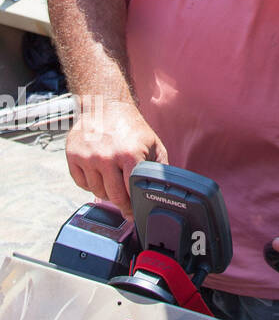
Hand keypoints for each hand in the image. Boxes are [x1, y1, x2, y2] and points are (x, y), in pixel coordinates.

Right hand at [66, 98, 168, 214]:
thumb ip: (159, 166)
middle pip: (113, 196)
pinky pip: (81, 183)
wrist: (106, 106)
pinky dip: (90, 184)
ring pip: (96, 191)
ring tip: (113, 186)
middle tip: (126, 210)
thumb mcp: (153, 144)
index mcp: (129, 155)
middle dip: (122, 205)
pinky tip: (99, 177)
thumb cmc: (132, 128)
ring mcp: (87, 158)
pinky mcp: (73, 156)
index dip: (135, 204)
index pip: (132, 190)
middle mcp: (106, 158)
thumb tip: (165, 188)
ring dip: (106, 193)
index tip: (135, 213)